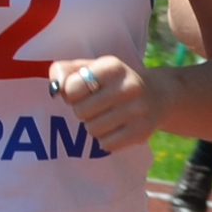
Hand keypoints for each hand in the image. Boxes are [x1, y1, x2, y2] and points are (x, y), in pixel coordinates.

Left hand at [43, 53, 168, 154]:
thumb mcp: (89, 67)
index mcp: (112, 67)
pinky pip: (106, 145)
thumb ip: (63, 71)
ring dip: (93, 126)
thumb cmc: (111, 81)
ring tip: (105, 116)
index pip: (72, 88)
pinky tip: (115, 128)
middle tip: (95, 105)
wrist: (156, 94)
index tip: (81, 91)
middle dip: (82, 110)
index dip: (70, 93)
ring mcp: (138, 111)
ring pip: (92, 130)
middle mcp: (129, 86)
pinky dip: (105, 140)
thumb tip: (55, 90)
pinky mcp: (141, 132)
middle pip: (80, 112)